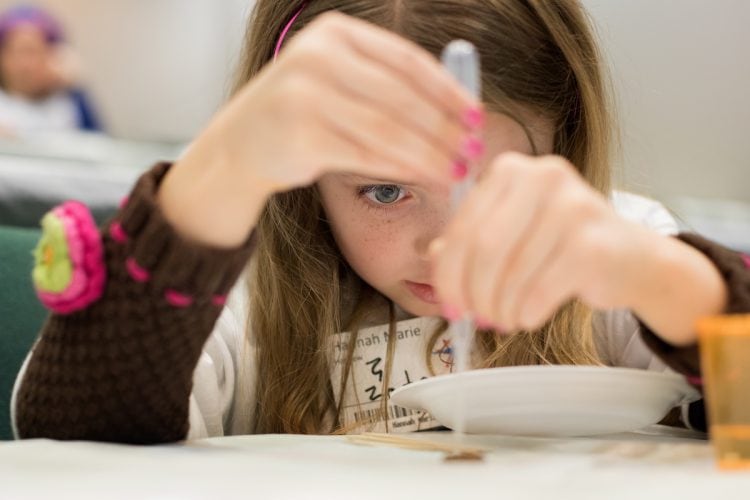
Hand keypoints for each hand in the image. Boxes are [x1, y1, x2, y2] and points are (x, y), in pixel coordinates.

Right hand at [160, 12, 481, 246]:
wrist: (239, 147)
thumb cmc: (301, 117)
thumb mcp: (339, 83)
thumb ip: (386, 84)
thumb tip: (458, 107)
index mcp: (335, 34)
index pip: (406, 60)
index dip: (447, 90)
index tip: (476, 115)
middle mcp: (317, 56)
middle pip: (401, 96)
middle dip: (444, 127)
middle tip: (473, 151)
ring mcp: (304, 94)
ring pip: (387, 128)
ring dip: (429, 153)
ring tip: (457, 171)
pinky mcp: (300, 134)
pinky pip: (366, 154)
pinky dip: (401, 168)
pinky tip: (423, 177)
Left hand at [431, 153, 651, 331]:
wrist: (630, 258)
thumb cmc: (561, 245)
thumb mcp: (511, 231)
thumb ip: (469, 240)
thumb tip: (434, 258)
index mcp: (511, 170)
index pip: (462, 227)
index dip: (448, 274)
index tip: (449, 304)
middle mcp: (542, 177)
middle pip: (482, 249)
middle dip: (473, 293)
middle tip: (475, 317)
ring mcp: (572, 207)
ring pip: (509, 274)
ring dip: (500, 309)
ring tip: (504, 318)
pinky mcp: (592, 244)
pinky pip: (538, 293)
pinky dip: (525, 314)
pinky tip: (528, 316)